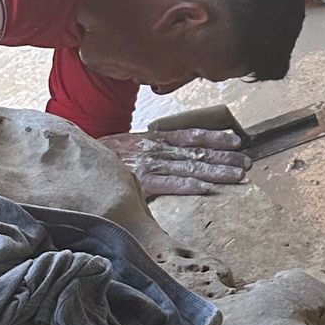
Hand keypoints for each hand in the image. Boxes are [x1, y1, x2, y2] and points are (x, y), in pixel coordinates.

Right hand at [103, 127, 250, 197]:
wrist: (76, 160)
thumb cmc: (106, 155)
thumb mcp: (132, 146)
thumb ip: (155, 150)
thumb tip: (180, 160)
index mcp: (156, 139)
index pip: (191, 136)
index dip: (216, 138)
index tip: (237, 141)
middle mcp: (156, 149)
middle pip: (197, 152)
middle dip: (225, 157)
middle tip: (248, 163)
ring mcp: (148, 165)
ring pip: (189, 166)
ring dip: (216, 171)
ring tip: (238, 175)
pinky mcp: (139, 181)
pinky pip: (168, 183)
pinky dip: (187, 185)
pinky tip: (206, 188)